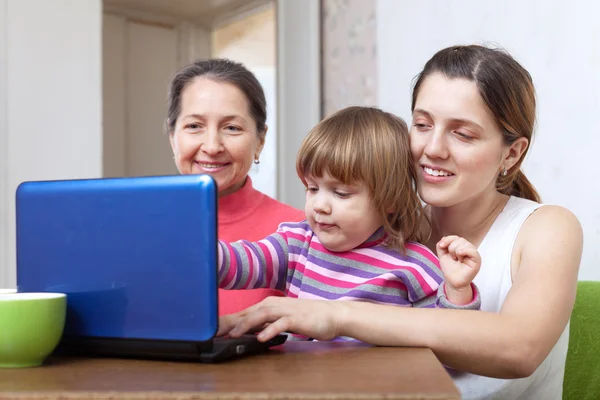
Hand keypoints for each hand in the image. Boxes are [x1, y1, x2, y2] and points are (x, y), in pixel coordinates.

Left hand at [217, 296, 342, 341]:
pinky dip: (270, 330)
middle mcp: (275, 305)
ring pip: (261, 315)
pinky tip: (260, 338)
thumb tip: (250, 332)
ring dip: (246, 325)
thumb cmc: (308, 318)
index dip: (227, 321)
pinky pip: (281, 324)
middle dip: (230, 322)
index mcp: (270, 305)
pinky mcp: (297, 318)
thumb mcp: (283, 320)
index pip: (244, 313)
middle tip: (213, 331)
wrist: (332, 314)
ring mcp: (286, 310)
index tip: (211, 330)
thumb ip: (267, 325)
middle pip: (248, 312)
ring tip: (232, 335)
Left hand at [436, 235, 480, 303]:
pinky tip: (460, 256)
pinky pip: (472, 251)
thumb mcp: (443, 255)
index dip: (448, 239)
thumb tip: (443, 239)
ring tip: (457, 260)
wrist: (452, 281)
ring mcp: (473, 254)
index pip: (455, 237)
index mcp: (461, 246)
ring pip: (465, 244)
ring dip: (456, 251)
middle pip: (460, 239)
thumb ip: (441, 246)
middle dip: (452, 248)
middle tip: (453, 257)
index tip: (441, 246)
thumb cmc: (450, 268)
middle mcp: (468, 249)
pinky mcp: (477, 260)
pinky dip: (464, 251)